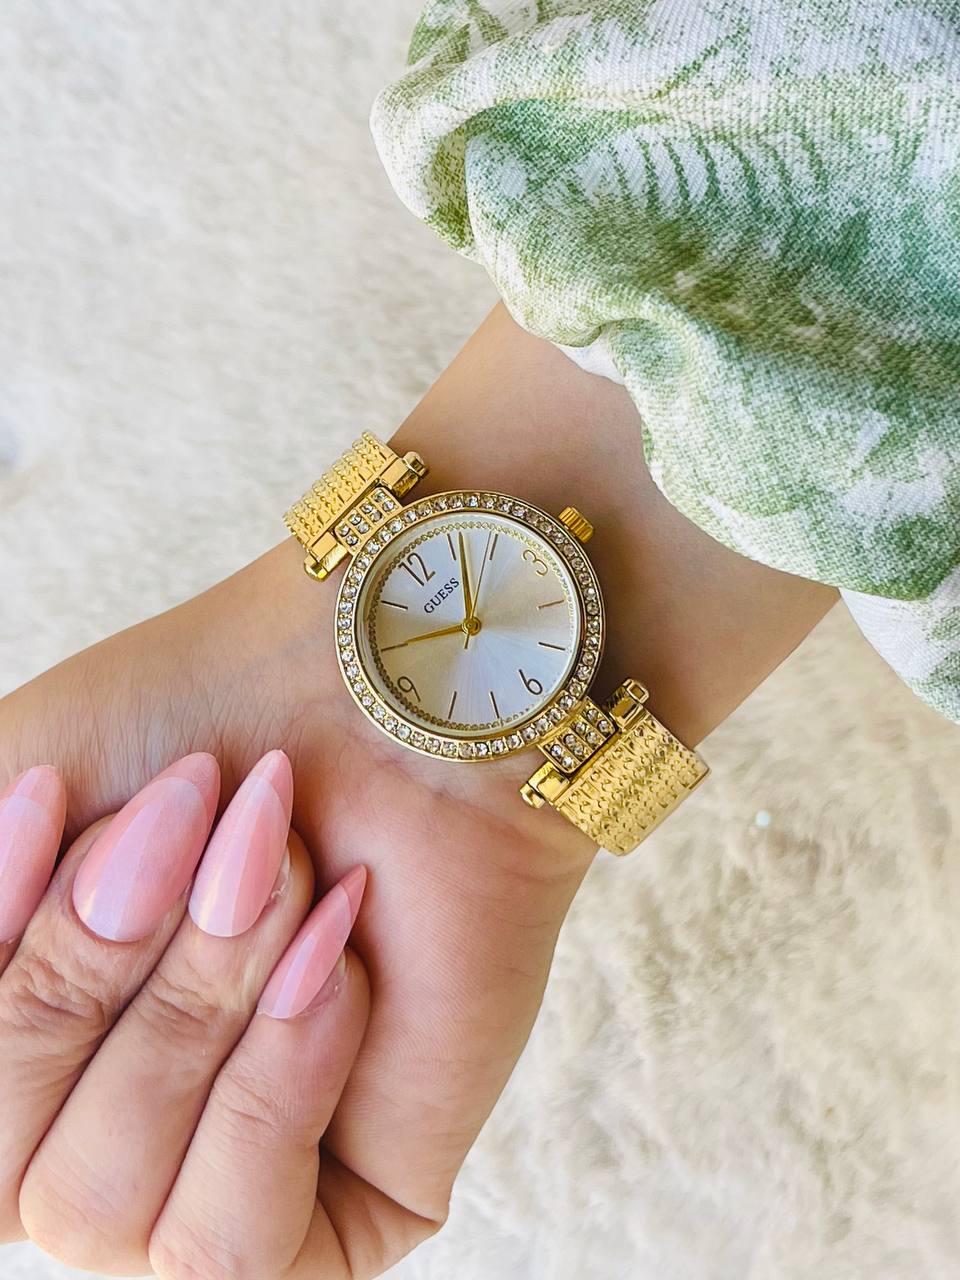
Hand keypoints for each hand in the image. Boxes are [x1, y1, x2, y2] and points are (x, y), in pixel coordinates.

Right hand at [0, 305, 833, 1275]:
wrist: (394, 701)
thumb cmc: (201, 733)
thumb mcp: (9, 802)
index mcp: (25, 1063)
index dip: (2, 942)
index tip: (49, 794)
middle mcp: (95, 1147)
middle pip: (20, 1174)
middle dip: (106, 959)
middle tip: (201, 811)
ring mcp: (206, 1189)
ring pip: (110, 1209)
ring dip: (203, 1001)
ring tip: (286, 872)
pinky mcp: (334, 1218)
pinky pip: (232, 1245)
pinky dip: (273, 1080)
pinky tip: (334, 963)